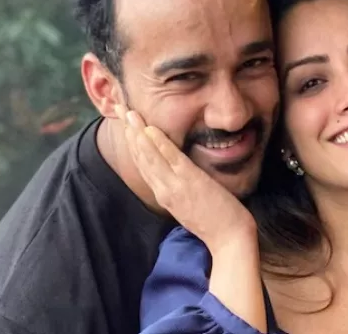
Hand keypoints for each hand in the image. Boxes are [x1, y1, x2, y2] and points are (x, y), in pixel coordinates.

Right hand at [114, 105, 255, 252]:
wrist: (229, 240)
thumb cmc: (215, 222)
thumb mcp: (191, 204)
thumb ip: (180, 188)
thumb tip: (178, 172)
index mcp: (164, 194)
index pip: (143, 164)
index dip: (133, 143)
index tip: (126, 124)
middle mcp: (164, 190)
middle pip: (141, 157)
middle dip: (129, 131)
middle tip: (118, 109)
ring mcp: (175, 186)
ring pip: (150, 156)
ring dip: (138, 133)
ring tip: (128, 113)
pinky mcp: (189, 183)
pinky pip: (170, 159)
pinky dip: (158, 144)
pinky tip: (150, 130)